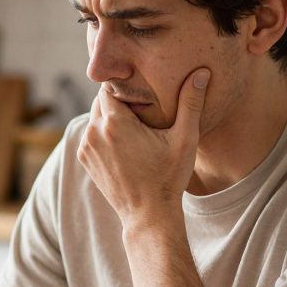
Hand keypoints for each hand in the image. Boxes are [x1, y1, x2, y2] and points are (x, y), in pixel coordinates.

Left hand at [77, 67, 209, 224]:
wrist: (148, 214)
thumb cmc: (169, 177)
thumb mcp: (184, 140)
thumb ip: (191, 103)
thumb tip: (202, 72)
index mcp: (115, 122)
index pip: (110, 86)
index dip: (126, 86)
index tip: (143, 92)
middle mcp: (94, 132)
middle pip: (101, 100)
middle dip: (118, 100)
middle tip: (141, 107)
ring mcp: (86, 146)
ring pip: (95, 116)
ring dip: (110, 116)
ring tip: (134, 124)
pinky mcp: (85, 158)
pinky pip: (91, 134)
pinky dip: (104, 132)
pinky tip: (125, 141)